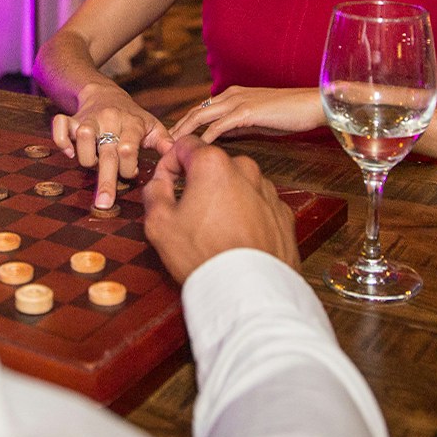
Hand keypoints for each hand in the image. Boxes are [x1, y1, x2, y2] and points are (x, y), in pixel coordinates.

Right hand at [50, 86, 171, 209]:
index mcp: (132, 124)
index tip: (130, 174)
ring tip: (93, 164)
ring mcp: (90, 118)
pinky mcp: (72, 118)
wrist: (105, 93)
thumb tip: (178, 158)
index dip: (128, 168)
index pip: (128, 149)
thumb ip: (165, 143)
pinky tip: (70, 153)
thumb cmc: (132, 117)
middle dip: (105, 180)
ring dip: (86, 157)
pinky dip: (62, 141)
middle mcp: (111, 120)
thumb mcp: (152, 126)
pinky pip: (60, 126)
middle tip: (104, 204)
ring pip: (84, 137)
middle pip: (107, 151)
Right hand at [143, 136, 298, 282]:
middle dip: (197, 183)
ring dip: (223, 200)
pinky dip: (245, 216)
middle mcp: (245, 170)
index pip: (184, 145)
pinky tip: (235, 240)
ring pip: (237, 186)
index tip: (164, 182)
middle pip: (213, 166)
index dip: (168, 163)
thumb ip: (154, 191)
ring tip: (212, 232)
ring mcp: (267, 192)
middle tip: (186, 213)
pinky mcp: (282, 214)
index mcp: (213, 165)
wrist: (249, 291)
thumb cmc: (205, 256)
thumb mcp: (159, 223)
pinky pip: (257, 206)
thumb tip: (159, 182)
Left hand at [168, 85, 325, 144]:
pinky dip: (205, 138)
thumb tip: (220, 139)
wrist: (312, 105)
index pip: (201, 110)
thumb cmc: (289, 114)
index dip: (185, 124)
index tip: (173, 141)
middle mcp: (230, 95)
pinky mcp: (246, 112)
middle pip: (195, 112)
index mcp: (232, 95)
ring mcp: (237, 101)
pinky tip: (196, 150)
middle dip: (177, 128)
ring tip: (172, 148)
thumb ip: (237, 126)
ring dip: (184, 133)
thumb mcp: (257, 120)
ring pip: (201, 116)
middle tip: (163, 146)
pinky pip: (218, 126)